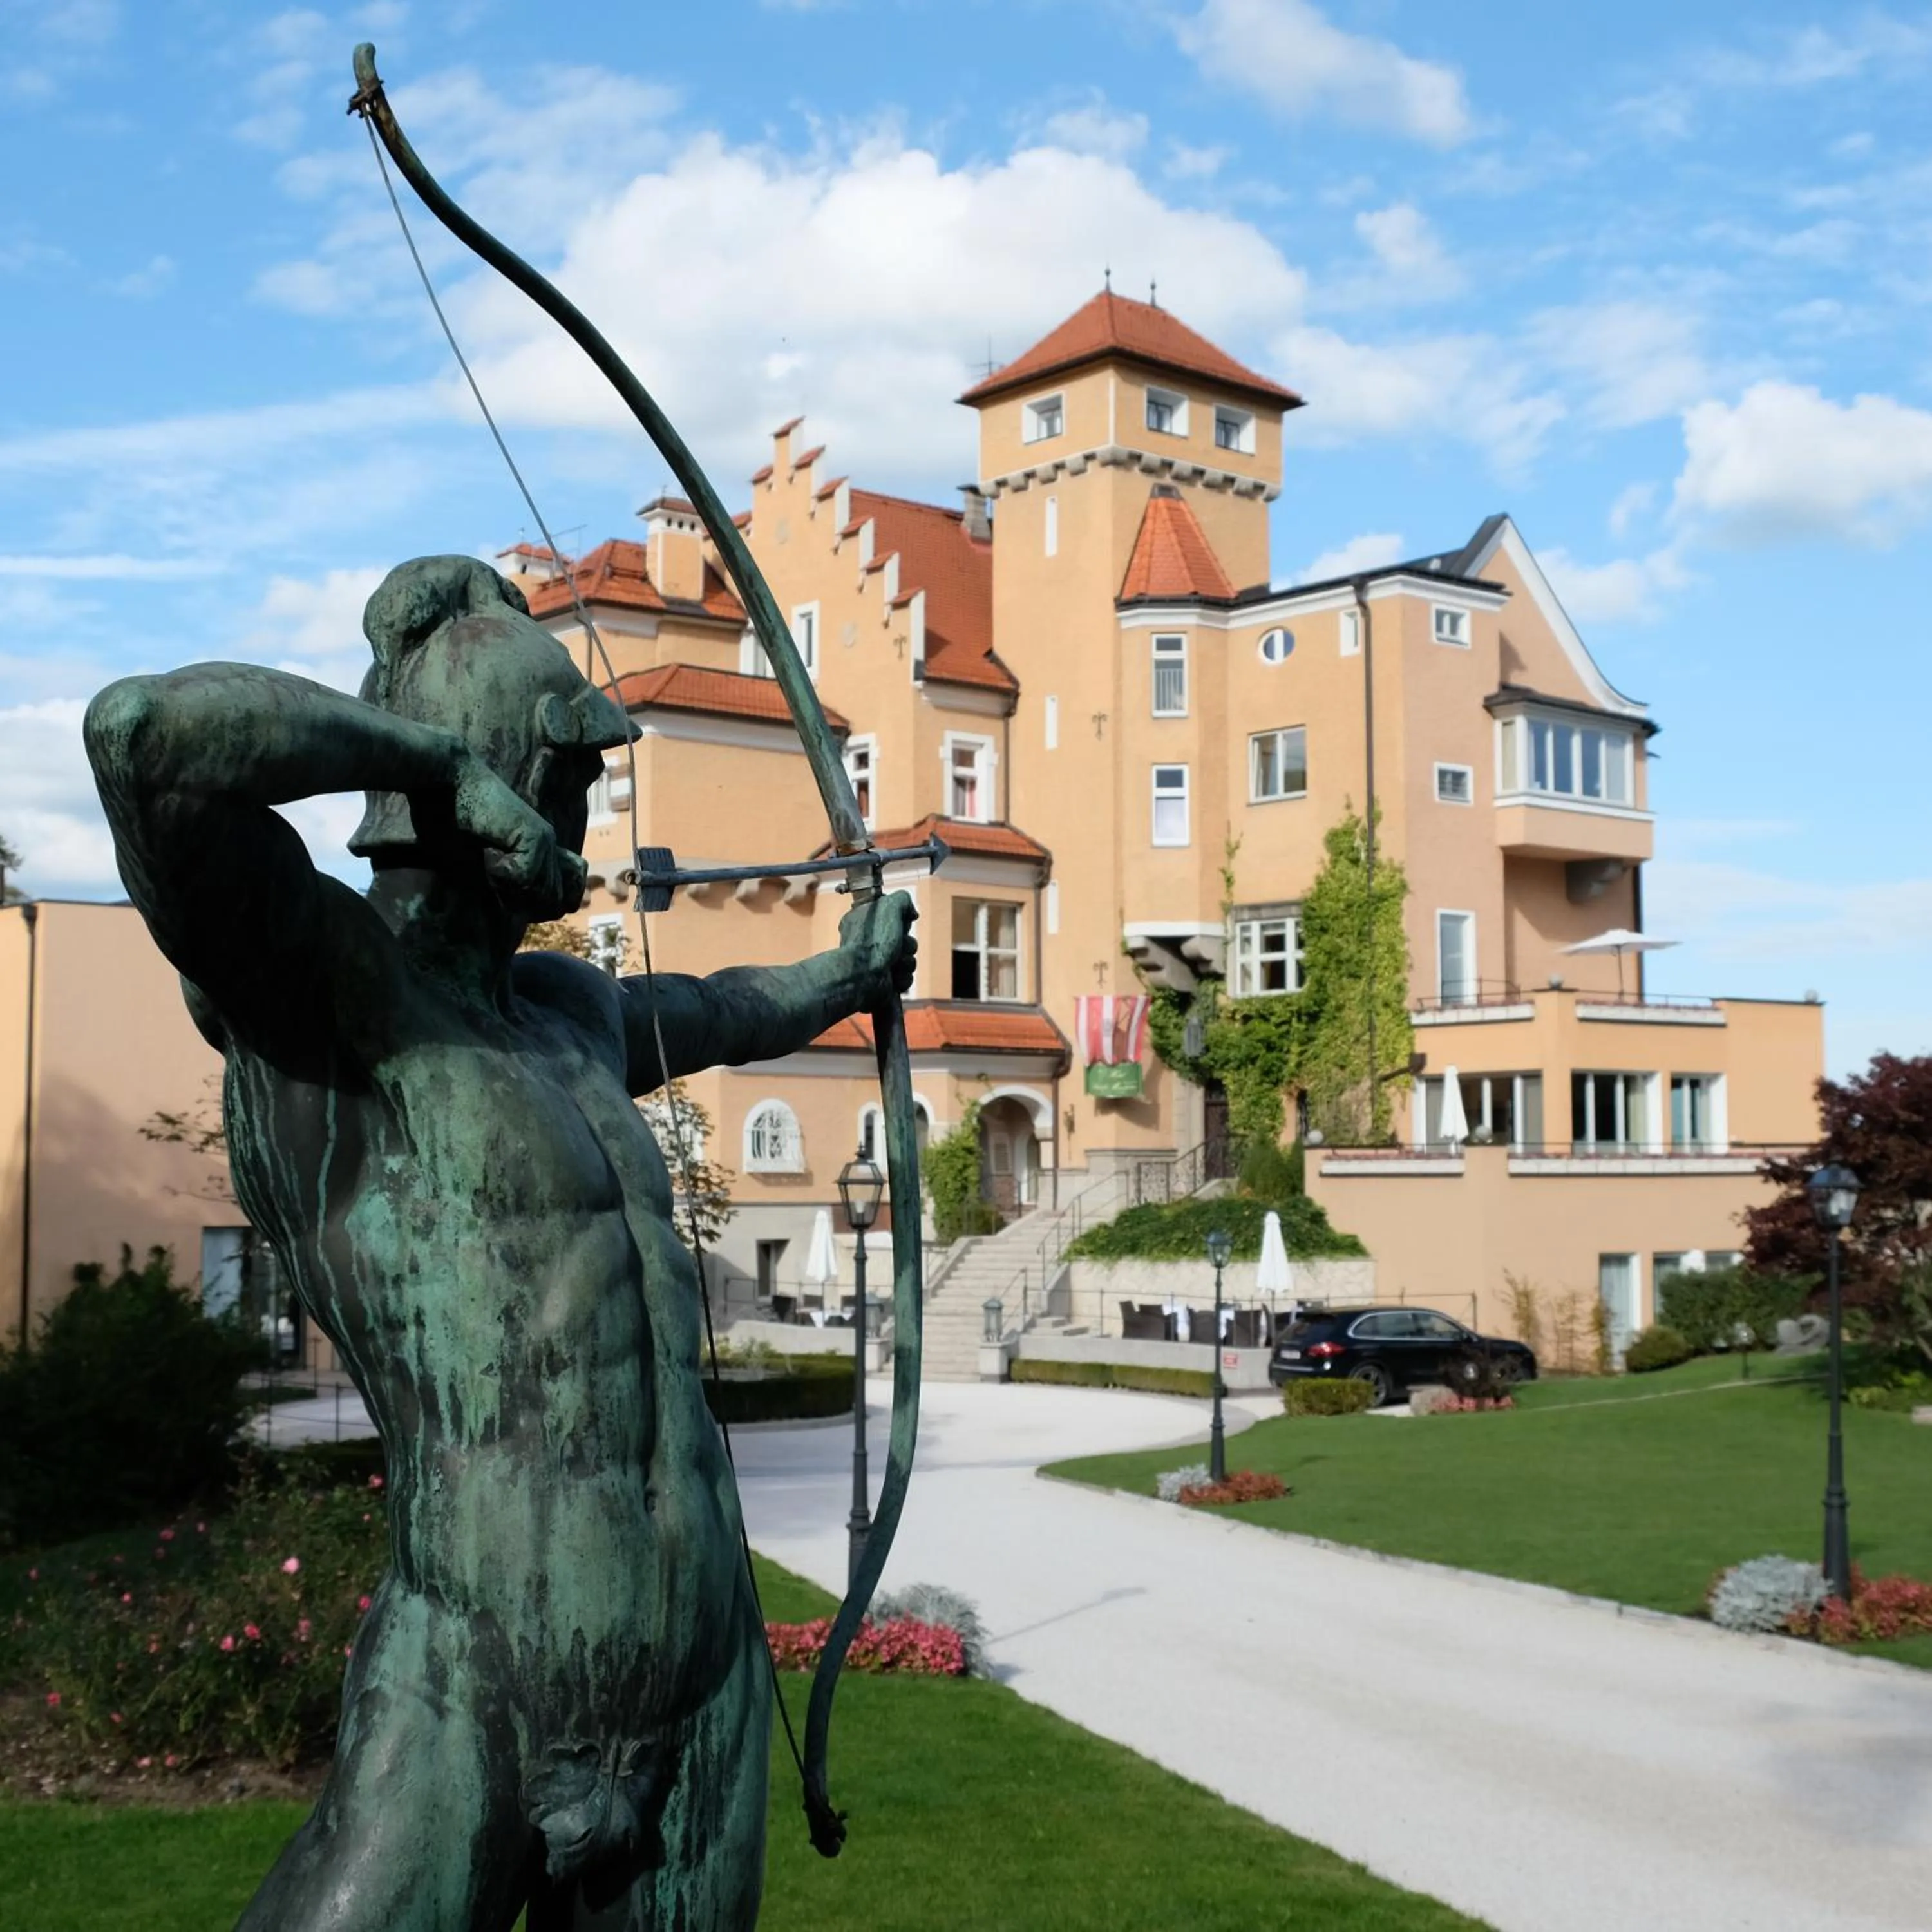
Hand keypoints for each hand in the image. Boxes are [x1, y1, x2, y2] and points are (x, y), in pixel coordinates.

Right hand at [451, 749, 586, 919]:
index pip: (564, 900)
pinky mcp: (535, 834)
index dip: (537, 909)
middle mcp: (549, 847)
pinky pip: (525, 877)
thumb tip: (519, 915)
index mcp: (540, 852)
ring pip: (543, 895)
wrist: (445, 783)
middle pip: (556, 905)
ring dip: (510, 889)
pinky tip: (487, 849)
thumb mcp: (482, 864)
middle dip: (522, 904)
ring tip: (488, 860)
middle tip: (493, 877)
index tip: (505, 895)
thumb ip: (506, 887)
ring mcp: (545, 840)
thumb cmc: (450, 822)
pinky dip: (501, 873)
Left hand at [839, 891, 917, 1005]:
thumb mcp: (889, 906)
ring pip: (908, 961)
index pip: (894, 918)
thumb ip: (902, 899)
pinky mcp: (883, 983)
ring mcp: (875, 964)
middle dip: (907, 945)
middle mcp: (868, 943)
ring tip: (893, 964)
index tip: (900, 924)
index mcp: (863, 922)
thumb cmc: (873, 940)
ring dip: (906, 963)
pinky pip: (905, 979)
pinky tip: (892, 978)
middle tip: (897, 946)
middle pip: (905, 940)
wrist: (864, 976)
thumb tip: (912, 913)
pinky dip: (902, 979)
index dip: (902, 922)